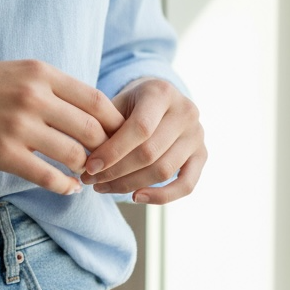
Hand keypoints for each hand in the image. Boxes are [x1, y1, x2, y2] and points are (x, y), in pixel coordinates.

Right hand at [0, 60, 124, 195]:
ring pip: (74, 155)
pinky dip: (65, 186)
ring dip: (86, 170)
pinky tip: (68, 188)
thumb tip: (91, 113)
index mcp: (39, 73)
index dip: (115, 123)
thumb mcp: (15, 72)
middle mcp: (33, 97)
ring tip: (86, 175)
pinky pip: (48, 176)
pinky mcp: (2, 154)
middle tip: (106, 161)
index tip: (117, 136)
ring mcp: (18, 127)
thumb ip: (51, 87)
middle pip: (93, 130)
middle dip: (106, 150)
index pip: (97, 100)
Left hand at [80, 78, 205, 202]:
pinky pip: (186, 184)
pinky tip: (135, 197)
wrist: (157, 100)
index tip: (89, 167)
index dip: (113, 151)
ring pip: (164, 170)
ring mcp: (198, 134)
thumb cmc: (128, 104)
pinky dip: (161, 196)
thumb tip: (86, 162)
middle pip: (150, 152)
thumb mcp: (115, 104)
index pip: (140, 128)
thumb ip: (104, 127)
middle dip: (116, 171)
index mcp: (162, 92)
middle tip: (90, 181)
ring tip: (103, 188)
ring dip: (130, 185)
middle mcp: (186, 111)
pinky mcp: (202, 154)